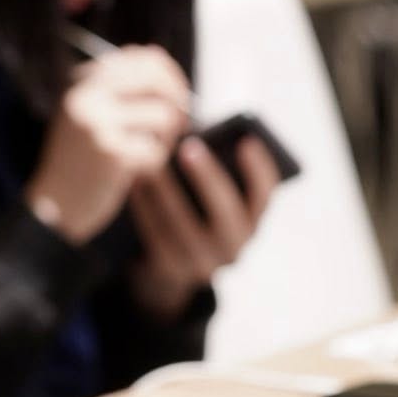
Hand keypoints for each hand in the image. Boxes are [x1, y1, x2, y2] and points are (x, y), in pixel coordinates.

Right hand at [26, 46, 192, 244]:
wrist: (53, 206)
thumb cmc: (80, 161)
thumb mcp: (90, 113)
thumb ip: (119, 86)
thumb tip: (158, 54)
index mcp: (81, 82)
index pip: (140, 57)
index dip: (169, 74)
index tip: (175, 96)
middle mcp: (86, 95)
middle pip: (156, 78)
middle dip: (177, 100)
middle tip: (179, 123)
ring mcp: (97, 122)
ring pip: (164, 116)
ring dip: (165, 139)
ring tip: (146, 154)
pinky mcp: (111, 153)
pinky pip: (156, 150)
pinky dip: (154, 164)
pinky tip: (135, 173)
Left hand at [128, 134, 281, 319]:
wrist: (168, 266)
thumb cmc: (192, 209)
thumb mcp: (208, 196)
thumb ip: (211, 167)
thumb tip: (195, 128)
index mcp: (250, 223)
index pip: (264, 196)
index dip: (258, 170)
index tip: (245, 141)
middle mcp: (233, 247)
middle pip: (225, 210)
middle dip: (207, 176)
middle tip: (188, 145)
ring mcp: (203, 263)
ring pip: (183, 221)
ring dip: (165, 187)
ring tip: (150, 158)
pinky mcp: (171, 269)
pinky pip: (156, 233)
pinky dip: (144, 205)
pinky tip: (133, 182)